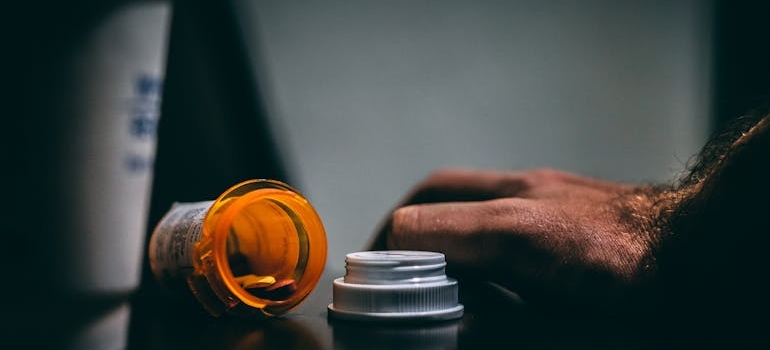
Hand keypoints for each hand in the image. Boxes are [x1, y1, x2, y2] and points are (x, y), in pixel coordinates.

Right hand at [367, 168, 661, 315]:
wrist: (717, 243)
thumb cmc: (655, 297)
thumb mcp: (576, 335)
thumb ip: (507, 331)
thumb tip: (456, 329)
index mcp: (517, 234)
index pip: (415, 229)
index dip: (384, 262)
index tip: (374, 291)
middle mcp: (522, 196)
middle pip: (430, 193)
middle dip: (398, 229)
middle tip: (386, 267)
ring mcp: (543, 184)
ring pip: (461, 187)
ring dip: (433, 219)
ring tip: (428, 262)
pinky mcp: (562, 186)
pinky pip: (493, 191)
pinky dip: (468, 216)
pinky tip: (481, 252)